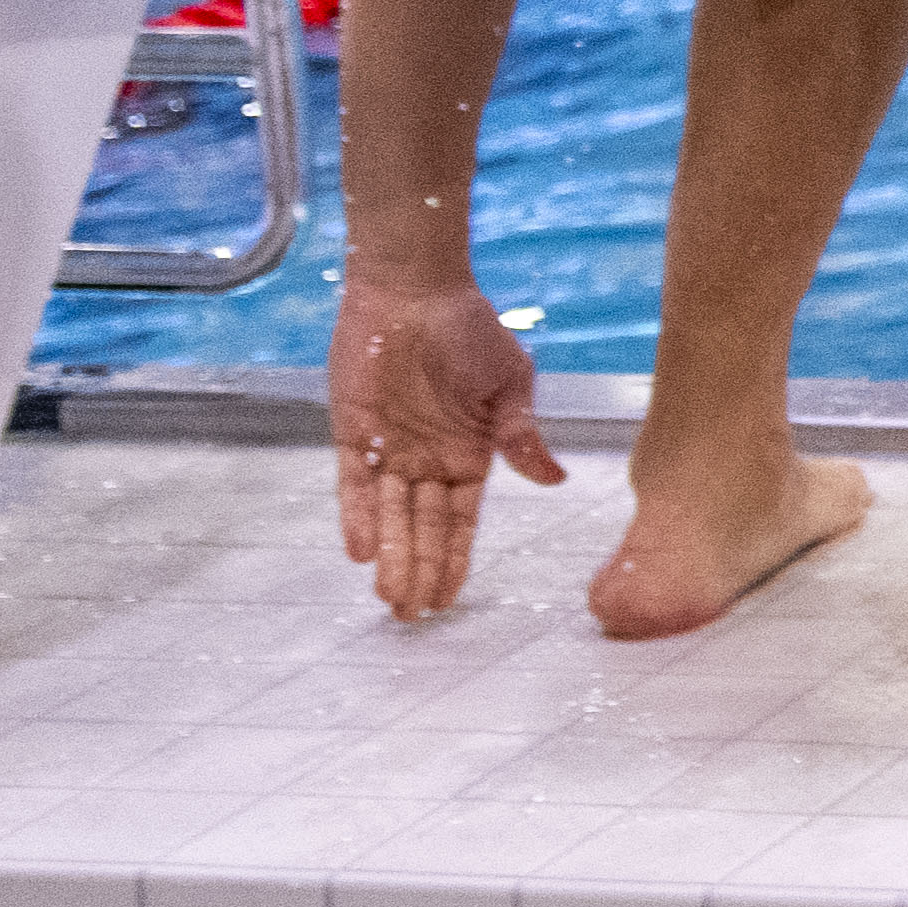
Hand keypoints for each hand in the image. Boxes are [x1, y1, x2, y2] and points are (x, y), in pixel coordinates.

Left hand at [325, 278, 559, 622]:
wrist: (415, 289)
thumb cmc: (470, 329)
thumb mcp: (511, 384)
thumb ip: (522, 437)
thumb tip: (555, 481)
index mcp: (469, 454)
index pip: (461, 521)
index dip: (455, 560)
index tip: (448, 600)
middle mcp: (427, 460)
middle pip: (424, 528)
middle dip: (420, 571)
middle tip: (411, 616)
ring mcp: (388, 450)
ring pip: (390, 515)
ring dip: (391, 556)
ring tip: (391, 599)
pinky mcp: (352, 433)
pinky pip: (352, 484)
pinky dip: (356, 516)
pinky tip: (361, 550)